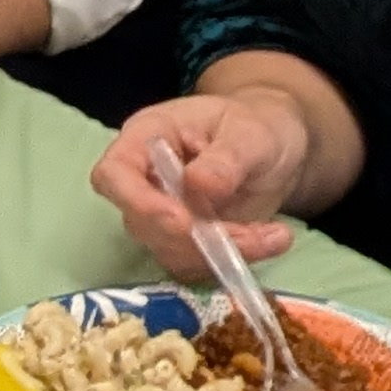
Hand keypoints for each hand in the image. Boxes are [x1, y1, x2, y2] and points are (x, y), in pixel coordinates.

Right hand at [87, 91, 315, 276]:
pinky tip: (272, 240)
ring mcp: (162, 215)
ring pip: (170, 250)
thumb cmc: (255, 126)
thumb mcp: (250, 133)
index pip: (113, 173)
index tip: (181, 221)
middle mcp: (144, 180)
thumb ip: (226, 158)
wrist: (277, 147)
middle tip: (251, 234)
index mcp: (146, 138)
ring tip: (275, 234)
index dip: (137, 201)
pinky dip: (235, 260)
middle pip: (141, 222)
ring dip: (221, 252)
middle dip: (194, 237)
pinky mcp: (184, 242)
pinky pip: (197, 264)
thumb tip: (198, 184)